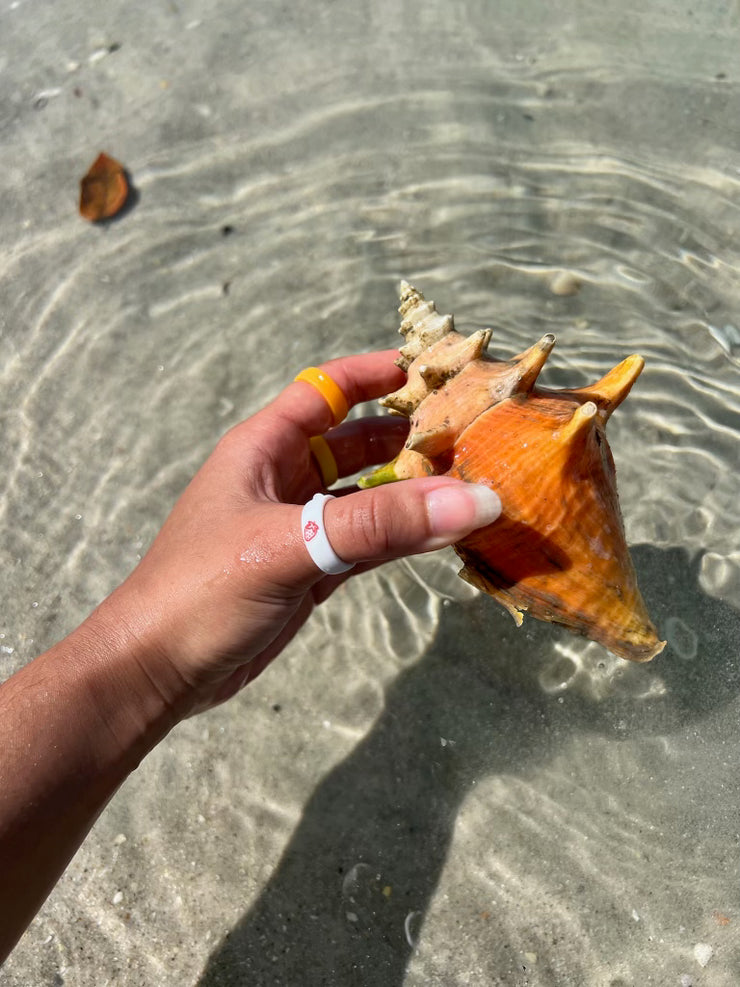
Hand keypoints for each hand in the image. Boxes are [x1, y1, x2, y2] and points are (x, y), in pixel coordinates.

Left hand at [98, 349, 501, 716]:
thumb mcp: (289, 545)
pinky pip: (365, 543)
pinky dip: (399, 539)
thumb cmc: (203, 589)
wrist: (157, 669)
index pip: (324, 392)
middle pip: (354, 443)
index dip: (372, 376)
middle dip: (405, 437)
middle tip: (466, 437)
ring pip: (364, 497)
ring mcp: (297, 528)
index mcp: (263, 449)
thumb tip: (472, 499)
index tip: (427, 372)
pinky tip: (438, 536)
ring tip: (467, 485)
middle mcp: (282, 480)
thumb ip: (378, 524)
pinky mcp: (308, 571)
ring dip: (409, 493)